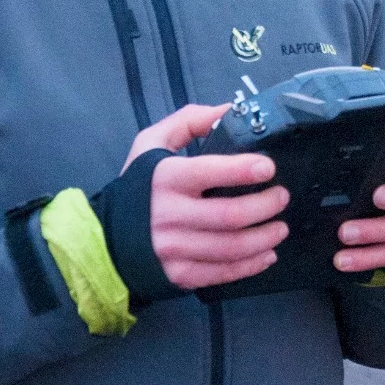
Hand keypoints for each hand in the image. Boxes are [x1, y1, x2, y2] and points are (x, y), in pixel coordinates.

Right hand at [130, 104, 291, 290]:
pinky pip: (222, 273)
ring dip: (265, 238)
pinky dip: (251, 265)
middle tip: (282, 197)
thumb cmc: (137, 187)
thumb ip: (189, 121)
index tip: (269, 168)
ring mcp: (173, 249)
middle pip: (229, 215)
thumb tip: (228, 108)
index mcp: (166, 178)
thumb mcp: (151, 144)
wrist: (103, 240)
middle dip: (265, 206)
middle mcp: (169, 215)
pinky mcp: (178, 275)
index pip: (209, 172)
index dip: (243, 170)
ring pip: (231, 248)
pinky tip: (267, 254)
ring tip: (281, 227)